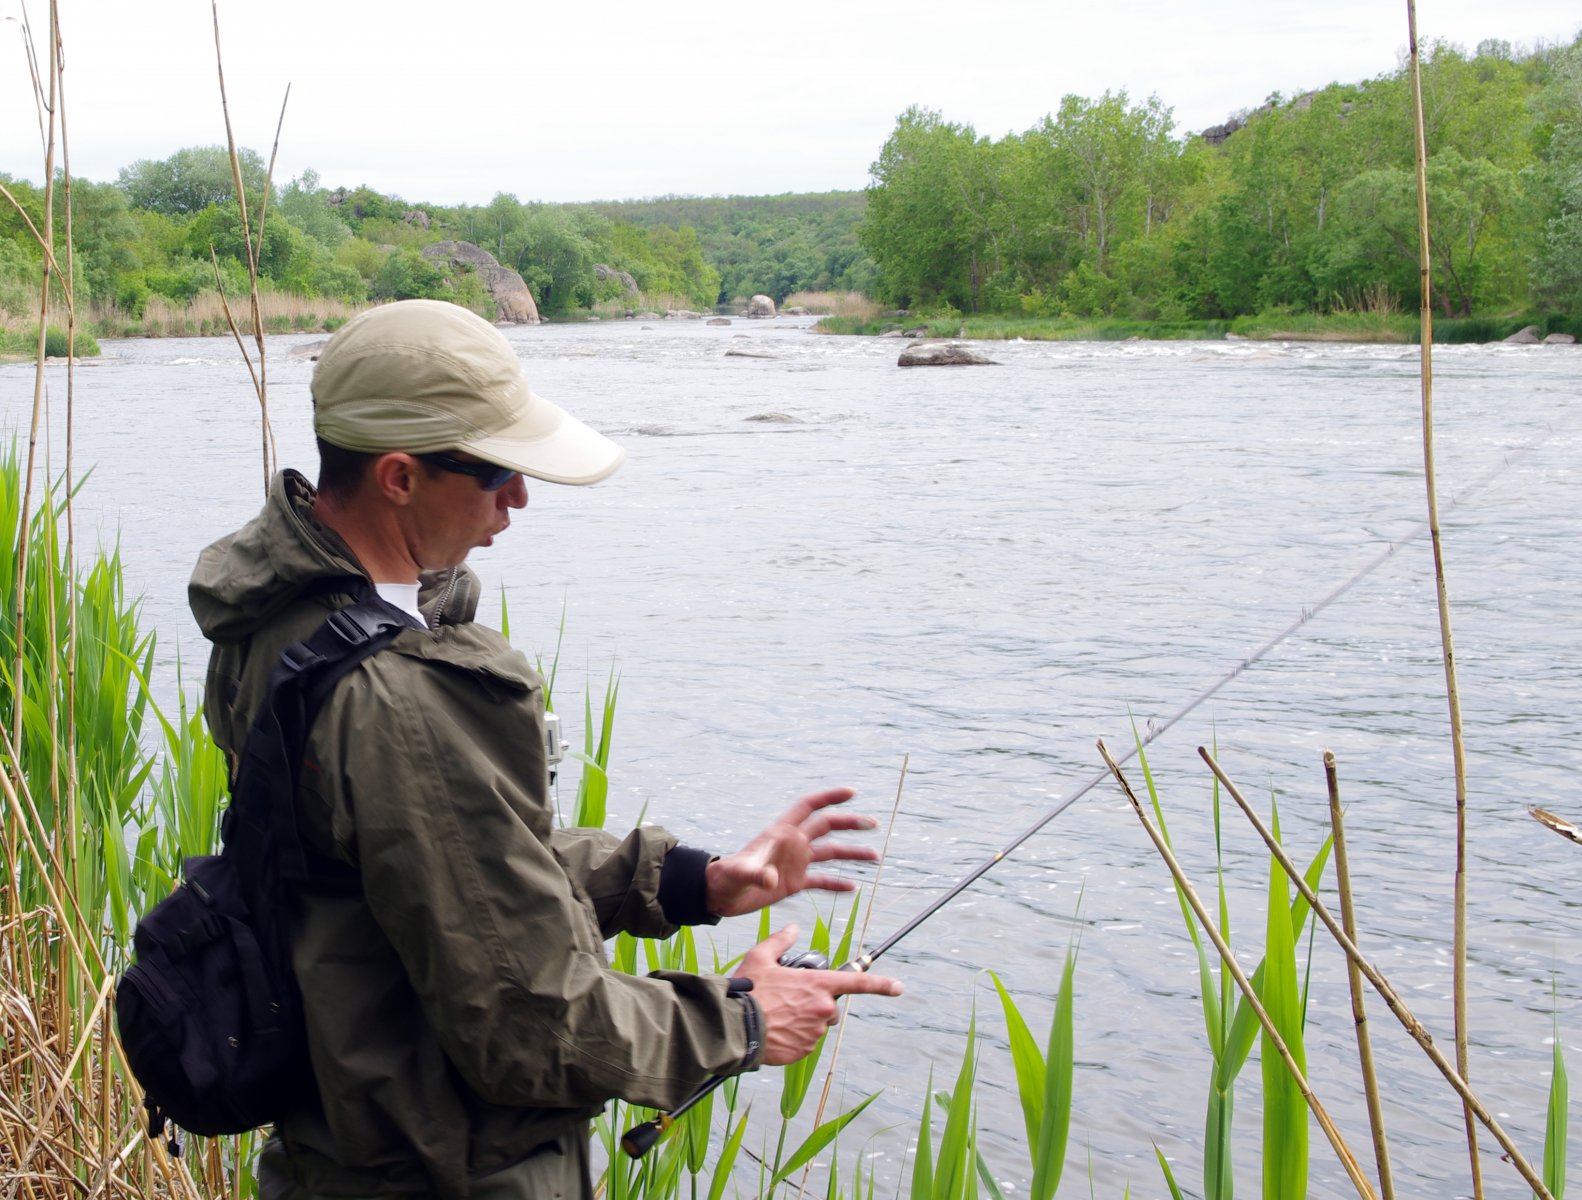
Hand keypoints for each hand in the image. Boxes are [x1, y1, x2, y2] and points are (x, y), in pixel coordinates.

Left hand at [705, 787, 879, 917]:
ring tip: (874, 856)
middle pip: (826, 827)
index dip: (829, 797)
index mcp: (780, 833)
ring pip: (829, 853)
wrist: (719, 896)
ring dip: (851, 853)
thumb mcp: (739, 874)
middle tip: (873, 824)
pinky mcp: (793, 883)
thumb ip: (755, 873)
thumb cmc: (725, 878)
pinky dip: (836, 883)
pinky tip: (853, 888)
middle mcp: (791, 844)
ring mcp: (794, 863)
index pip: (808, 807)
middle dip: (849, 823)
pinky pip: (820, 880)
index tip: (852, 792)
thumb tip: (771, 879)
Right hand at [734, 925, 902, 1064]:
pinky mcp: (804, 1050)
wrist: (735, 1027)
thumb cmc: (748, 990)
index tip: (898, 987)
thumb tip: (794, 929)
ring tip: (777, 1014)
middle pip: (829, 1005)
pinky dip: (795, 1036)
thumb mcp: (761, 957)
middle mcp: (822, 1009)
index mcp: (817, 984)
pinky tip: (776, 1029)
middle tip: (788, 999)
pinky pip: (806, 1041)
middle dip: (815, 1002)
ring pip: (817, 1023)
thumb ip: (781, 941)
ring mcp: (814, 1032)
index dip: (881, 984)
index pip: (857, 982)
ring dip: (804, 1019)